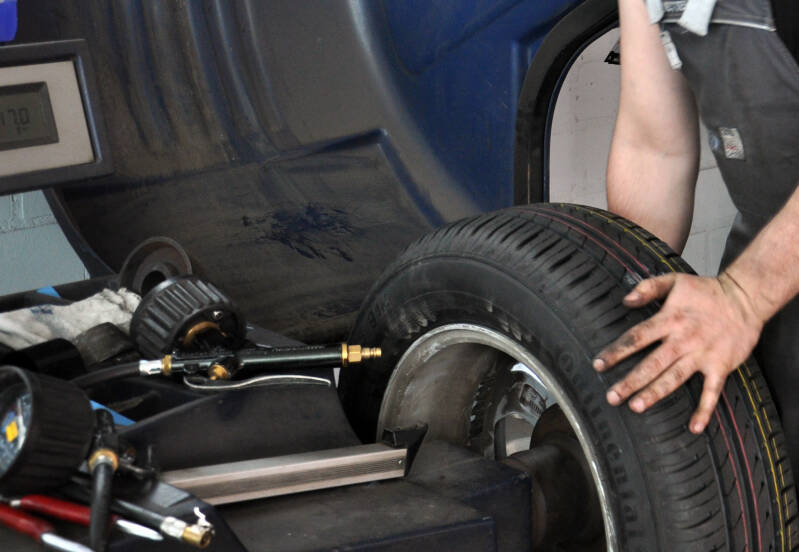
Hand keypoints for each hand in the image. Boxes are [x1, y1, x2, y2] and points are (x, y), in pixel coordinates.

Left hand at [593, 272, 763, 432]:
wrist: (746, 298)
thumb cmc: (707, 291)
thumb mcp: (675, 280)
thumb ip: (648, 288)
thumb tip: (625, 300)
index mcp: (670, 319)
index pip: (637, 337)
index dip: (616, 351)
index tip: (598, 365)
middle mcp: (684, 339)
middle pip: (652, 363)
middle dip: (631, 381)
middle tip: (612, 397)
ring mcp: (703, 354)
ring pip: (675, 378)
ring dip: (655, 394)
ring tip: (636, 407)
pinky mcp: (721, 366)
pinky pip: (712, 392)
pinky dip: (704, 410)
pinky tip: (694, 427)